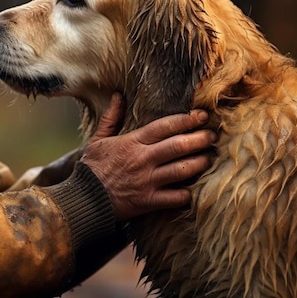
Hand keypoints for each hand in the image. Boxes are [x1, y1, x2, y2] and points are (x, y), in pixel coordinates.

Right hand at [81, 93, 214, 219]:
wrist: (84, 199)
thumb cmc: (91, 168)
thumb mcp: (98, 139)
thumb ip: (111, 118)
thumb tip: (119, 96)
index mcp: (132, 143)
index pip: (164, 126)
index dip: (186, 119)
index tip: (201, 115)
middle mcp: (143, 160)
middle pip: (179, 146)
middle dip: (200, 139)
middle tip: (212, 136)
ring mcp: (147, 181)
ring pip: (183, 170)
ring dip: (200, 162)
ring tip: (209, 157)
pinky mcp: (149, 201)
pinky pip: (176, 197)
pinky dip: (189, 192)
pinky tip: (196, 187)